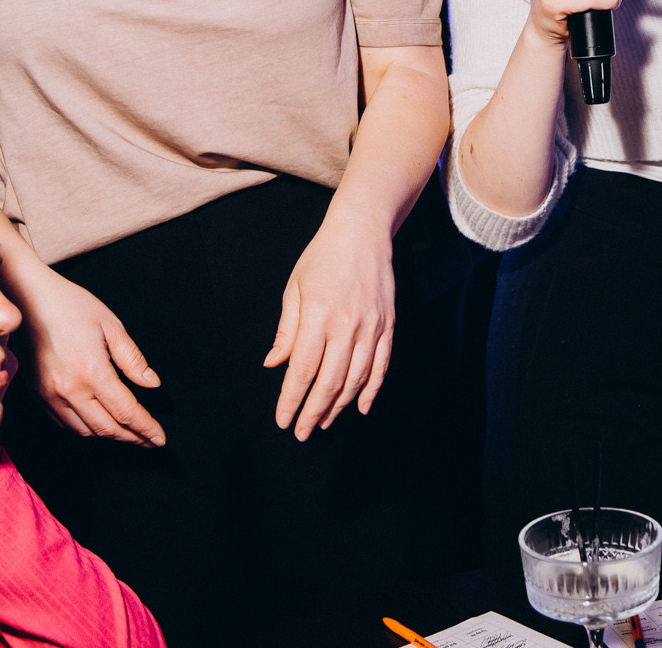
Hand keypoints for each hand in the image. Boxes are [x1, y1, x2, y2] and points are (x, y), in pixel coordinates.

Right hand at [19, 267, 164, 445]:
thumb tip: (152, 384)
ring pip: (85, 431)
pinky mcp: (37, 394)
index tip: (159, 439)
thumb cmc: (71, 306)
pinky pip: (64, 423)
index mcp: (93, 372)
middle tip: (148, 440)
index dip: (146, 428)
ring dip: (108, 435)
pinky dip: (84, 427)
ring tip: (127, 431)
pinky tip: (97, 420)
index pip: (126, 412)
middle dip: (132, 437)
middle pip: (107, 428)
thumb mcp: (111, 326)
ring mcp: (49, 395)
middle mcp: (69, 390)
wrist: (28, 298)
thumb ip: (133, 360)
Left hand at [264, 212, 394, 440]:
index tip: (283, 420)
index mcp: (317, 315)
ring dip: (339, 405)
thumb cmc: (322, 257)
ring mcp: (371, 325)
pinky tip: (360, 407)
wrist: (362, 231)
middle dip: (314, 411)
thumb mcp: (294, 288)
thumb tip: (274, 364)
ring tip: (324, 422)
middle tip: (302, 431)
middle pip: (330, 381)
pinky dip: (371, 389)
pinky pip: (381, 365)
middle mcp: (346, 324)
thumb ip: (286, 330)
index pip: (302, 370)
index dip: (292, 399)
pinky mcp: (388, 324)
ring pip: (356, 378)